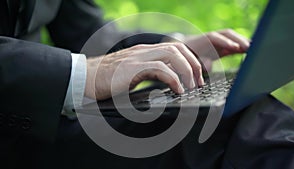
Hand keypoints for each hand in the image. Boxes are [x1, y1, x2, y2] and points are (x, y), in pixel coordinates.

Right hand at [84, 43, 204, 99]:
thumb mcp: (133, 73)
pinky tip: (177, 90)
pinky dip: (173, 79)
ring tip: (191, 87)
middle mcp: (144, 50)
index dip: (189, 60)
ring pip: (172, 54)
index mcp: (145, 51)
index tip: (196, 75)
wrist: (86, 78)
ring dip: (187, 70)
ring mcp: (138, 57)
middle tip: (199, 82)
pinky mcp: (133, 67)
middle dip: (193, 64)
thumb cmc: (108, 79)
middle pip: (178, 48)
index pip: (174, 48)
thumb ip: (148, 73)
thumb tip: (166, 83)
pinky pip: (160, 68)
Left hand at [184, 29, 249, 70]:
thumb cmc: (186, 60)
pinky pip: (233, 44)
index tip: (235, 47)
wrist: (183, 54)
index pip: (214, 38)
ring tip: (254, 49)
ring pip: (232, 38)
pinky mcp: (222, 47)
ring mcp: (217, 42)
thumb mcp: (190, 64)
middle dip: (238, 40)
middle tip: (249, 47)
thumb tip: (209, 64)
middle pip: (226, 34)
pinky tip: (252, 50)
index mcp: (200, 41)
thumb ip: (199, 64)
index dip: (225, 42)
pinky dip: (242, 46)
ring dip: (243, 42)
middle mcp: (210, 39)